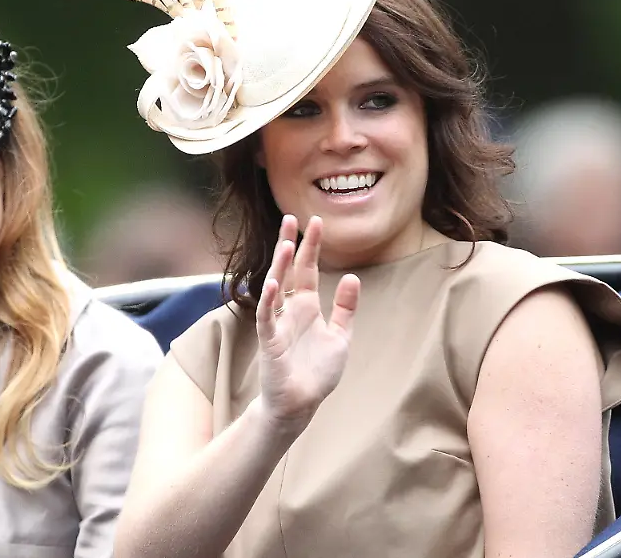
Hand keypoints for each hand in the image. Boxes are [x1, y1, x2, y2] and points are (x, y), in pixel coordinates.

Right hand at [254, 215, 358, 435]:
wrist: (301, 403)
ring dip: (280, 266)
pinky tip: (273, 283)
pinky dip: (269, 301)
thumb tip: (353, 276)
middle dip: (290, 245)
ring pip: (275, 288)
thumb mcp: (341, 336)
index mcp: (306, 307)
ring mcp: (278, 324)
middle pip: (288, 271)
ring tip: (286, 243)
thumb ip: (346, 308)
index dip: (310, 246)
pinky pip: (267, 318)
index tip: (315, 221)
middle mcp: (290, 310)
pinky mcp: (270, 342)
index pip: (307, 270)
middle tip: (291, 218)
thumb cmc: (317, 372)